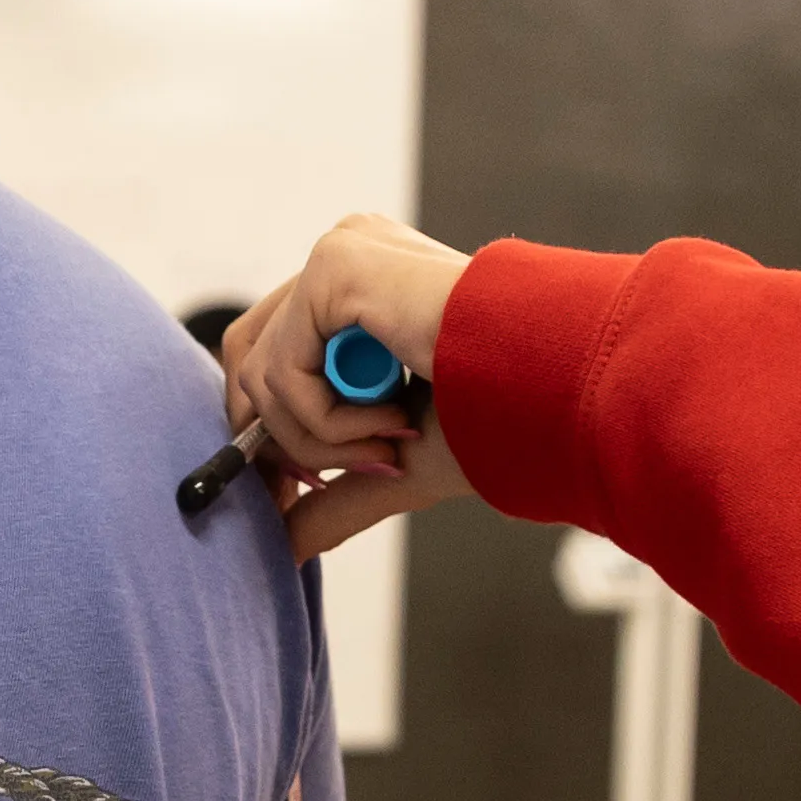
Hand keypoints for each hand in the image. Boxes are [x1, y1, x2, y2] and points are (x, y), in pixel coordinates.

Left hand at [221, 214, 479, 560]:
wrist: (553, 386)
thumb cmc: (498, 415)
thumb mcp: (399, 461)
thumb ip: (338, 492)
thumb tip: (285, 545)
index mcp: (360, 290)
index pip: (271, 351)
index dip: (269, 428)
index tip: (295, 491)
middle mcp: (344, 258)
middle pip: (247, 356)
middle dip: (277, 439)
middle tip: (320, 482)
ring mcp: (338, 255)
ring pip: (261, 375)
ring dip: (321, 438)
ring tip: (391, 440)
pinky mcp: (336, 266)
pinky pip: (283, 370)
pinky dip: (328, 420)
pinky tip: (393, 417)